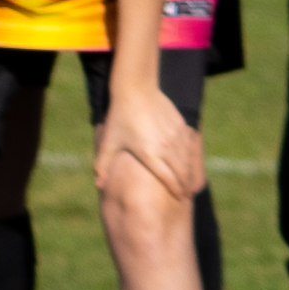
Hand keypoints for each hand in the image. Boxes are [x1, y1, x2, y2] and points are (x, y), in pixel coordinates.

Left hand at [94, 81, 204, 206]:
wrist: (136, 90)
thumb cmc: (120, 117)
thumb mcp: (109, 142)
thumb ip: (102, 165)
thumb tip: (97, 184)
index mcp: (150, 154)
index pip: (169, 179)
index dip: (176, 190)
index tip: (181, 199)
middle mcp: (167, 147)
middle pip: (182, 173)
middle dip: (186, 186)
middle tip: (187, 196)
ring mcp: (176, 136)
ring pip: (188, 160)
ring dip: (190, 173)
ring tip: (190, 182)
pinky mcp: (181, 126)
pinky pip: (189, 146)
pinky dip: (191, 157)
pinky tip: (189, 162)